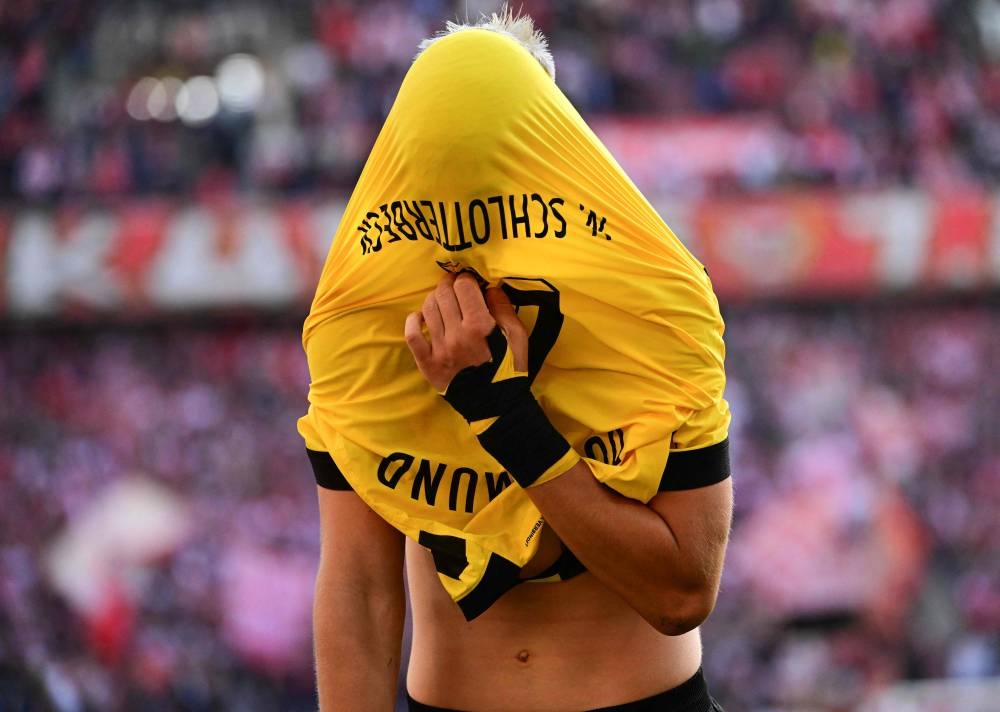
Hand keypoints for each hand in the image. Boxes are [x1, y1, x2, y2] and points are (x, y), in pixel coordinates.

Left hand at [405, 272, 526, 391]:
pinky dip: (414, 320)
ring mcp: (439, 349)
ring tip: (443, 301)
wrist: (495, 405)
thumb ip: (503, 307)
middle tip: (456, 287)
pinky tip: (422, 317)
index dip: (467, 279)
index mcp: (480, 326)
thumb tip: (489, 286)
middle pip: (444, 293)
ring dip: (435, 298)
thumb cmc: (509, 368)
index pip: (464, 286)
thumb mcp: (517, 336)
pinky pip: (411, 335)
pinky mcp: (427, 363)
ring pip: (428, 308)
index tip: (470, 283)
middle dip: (450, 284)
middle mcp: (456, 335)